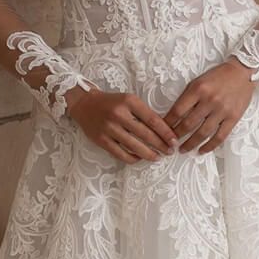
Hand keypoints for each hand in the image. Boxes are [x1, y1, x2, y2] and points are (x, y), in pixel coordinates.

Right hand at [63, 84, 182, 164]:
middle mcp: (119, 114)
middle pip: (145, 134)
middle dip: (161, 145)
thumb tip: (163, 130)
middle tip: (170, 151)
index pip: (152, 119)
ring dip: (149, 154)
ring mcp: (109, 128)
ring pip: (134, 146)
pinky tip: (139, 158)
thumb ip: (143, 112)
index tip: (174, 140)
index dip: (165, 132)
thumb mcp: (129, 100)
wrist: (84, 104)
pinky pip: (120, 153)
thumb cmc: (111, 102)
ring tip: (157, 157)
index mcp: (129, 101)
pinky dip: (132, 158)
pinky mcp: (101, 140)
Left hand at [163, 59, 254, 153]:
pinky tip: (202, 150)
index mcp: (198, 89)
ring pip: (202, 133)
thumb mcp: (198, 81)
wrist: (242, 72)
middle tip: (170, 142)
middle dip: (177, 136)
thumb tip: (174, 115)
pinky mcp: (233, 118)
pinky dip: (209, 146)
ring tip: (183, 149)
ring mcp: (222, 110)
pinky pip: (220, 136)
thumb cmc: (218, 76)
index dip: (168, 123)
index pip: (178, 111)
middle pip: (188, 124)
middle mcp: (209, 100)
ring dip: (190, 144)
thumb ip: (187, 97)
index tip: (162, 130)